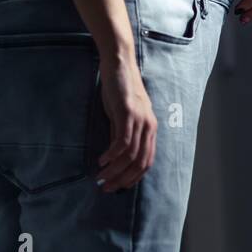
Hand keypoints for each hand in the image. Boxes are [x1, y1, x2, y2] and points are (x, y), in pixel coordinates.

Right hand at [95, 54, 155, 190]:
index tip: (119, 186)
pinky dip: (112, 155)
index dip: (133, 177)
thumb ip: (121, 133)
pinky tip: (102, 160)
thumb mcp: (122, 116)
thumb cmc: (120, 89)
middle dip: (123, 179)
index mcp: (150, 128)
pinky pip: (122, 141)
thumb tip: (115, 156)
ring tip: (101, 178)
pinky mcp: (128, 113)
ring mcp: (140, 119)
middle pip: (140, 162)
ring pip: (131, 155)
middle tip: (106, 188)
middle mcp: (149, 126)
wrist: (120, 64)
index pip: (147, 161)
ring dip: (115, 170)